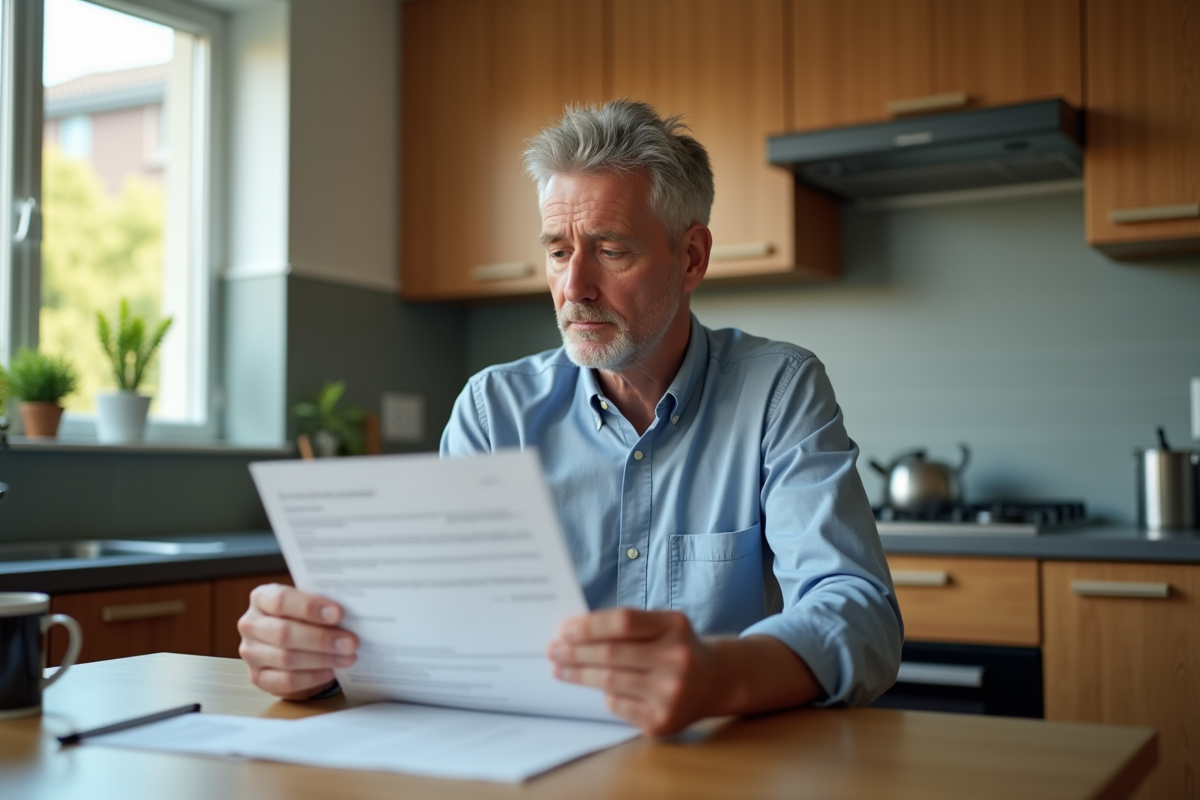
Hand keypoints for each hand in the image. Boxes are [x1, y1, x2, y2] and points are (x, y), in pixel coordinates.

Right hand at [237, 584, 357, 699]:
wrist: (292, 639)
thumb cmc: (304, 616)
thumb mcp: (309, 604)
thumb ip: (321, 605)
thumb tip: (351, 613)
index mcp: (262, 597)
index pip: (281, 600)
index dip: (309, 607)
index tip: (338, 613)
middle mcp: (251, 624)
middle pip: (283, 632)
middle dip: (321, 638)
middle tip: (350, 642)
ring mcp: (251, 653)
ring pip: (286, 658)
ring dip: (321, 659)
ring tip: (347, 657)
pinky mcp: (258, 677)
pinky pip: (285, 680)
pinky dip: (312, 677)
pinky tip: (330, 671)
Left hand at [547, 609, 727, 735]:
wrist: (715, 681)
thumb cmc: (676, 647)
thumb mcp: (662, 625)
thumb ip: (626, 625)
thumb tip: (573, 633)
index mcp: (674, 626)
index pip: (624, 622)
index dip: (589, 626)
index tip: (564, 630)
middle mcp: (677, 660)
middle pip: (611, 654)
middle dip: (575, 652)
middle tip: (553, 650)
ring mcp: (671, 694)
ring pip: (609, 682)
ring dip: (578, 675)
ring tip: (559, 669)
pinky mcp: (662, 721)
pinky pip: (617, 705)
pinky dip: (604, 694)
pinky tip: (596, 688)